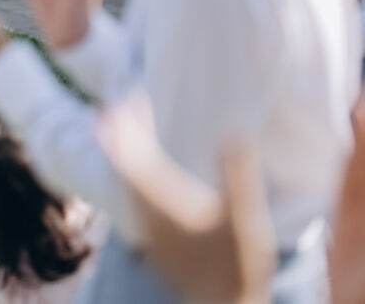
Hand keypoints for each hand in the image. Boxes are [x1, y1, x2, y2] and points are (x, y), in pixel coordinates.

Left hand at [97, 93, 274, 302]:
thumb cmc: (235, 266)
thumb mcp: (243, 216)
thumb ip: (238, 175)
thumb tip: (236, 133)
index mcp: (162, 201)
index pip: (134, 154)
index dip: (129, 125)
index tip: (129, 98)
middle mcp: (148, 213)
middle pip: (125, 164)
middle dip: (122, 132)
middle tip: (121, 103)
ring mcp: (150, 227)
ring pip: (127, 181)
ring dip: (125, 153)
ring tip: (124, 128)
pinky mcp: (157, 239)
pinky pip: (136, 198)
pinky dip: (134, 176)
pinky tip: (141, 174)